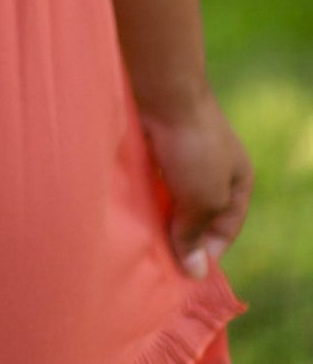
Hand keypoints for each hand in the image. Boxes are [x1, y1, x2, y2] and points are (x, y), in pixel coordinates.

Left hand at [138, 83, 252, 281]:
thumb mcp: (204, 199)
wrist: (162, 91)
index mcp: (237, 181)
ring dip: (155, 216)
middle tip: (156, 262)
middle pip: (195, 214)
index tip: (183, 273)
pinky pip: (149, 181)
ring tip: (138, 240)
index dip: (206, 252)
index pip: (225, 229)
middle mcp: (211, 169)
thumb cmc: (194, 147)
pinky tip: (127, 210)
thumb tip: (194, 273)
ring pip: (169, 198)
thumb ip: (196, 234)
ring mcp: (181, 156)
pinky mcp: (154, 147)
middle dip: (177, 235)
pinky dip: (141, 196)